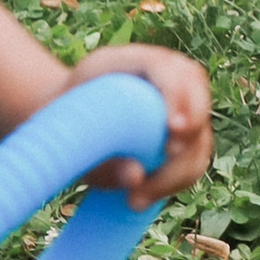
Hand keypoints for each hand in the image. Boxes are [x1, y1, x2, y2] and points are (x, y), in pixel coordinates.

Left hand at [69, 41, 212, 202]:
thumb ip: (100, 152)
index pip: (166, 67)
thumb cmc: (63, 124)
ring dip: (181, 168)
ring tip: (138, 199)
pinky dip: (178, 178)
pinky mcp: (179, 130)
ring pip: (199, 130)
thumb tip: (136, 176)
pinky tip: (145, 198)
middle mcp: (160, 75)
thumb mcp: (72, 133)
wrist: (59, 124)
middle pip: (195, 92)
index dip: (177, 95)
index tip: (173, 130)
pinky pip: (194, 153)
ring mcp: (174, 101)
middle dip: (191, 130)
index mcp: (128, 61)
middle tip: (167, 161)